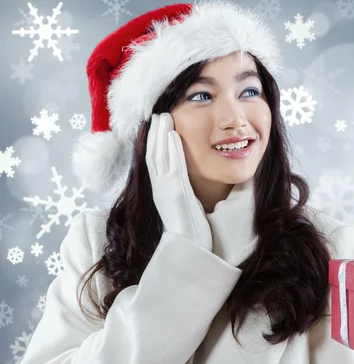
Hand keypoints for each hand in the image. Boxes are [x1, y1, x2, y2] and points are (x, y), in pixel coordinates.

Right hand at [146, 113, 211, 250]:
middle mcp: (160, 189)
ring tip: (163, 116)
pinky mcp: (177, 192)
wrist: (189, 249)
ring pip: (160, 156)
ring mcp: (166, 190)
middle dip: (154, 133)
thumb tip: (188, 184)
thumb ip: (182, 193)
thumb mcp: (184, 207)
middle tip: (158, 114)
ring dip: (161, 134)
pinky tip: (172, 134)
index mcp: (161, 192)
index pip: (154, 161)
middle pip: (153, 154)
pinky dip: (171, 148)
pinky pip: (173, 165)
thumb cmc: (191, 232)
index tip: (156, 126)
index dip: (153, 142)